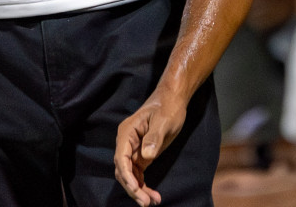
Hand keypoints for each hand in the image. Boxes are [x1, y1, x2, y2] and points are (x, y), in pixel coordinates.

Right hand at [115, 88, 188, 205]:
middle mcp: (126, 143)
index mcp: (127, 133)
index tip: (135, 189)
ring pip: (130, 175)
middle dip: (133, 188)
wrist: (173, 99)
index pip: (121, 158)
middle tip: (146, 202)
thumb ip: (154, 137)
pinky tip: (153, 195)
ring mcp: (133, 150)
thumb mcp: (164, 120)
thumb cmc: (168, 106)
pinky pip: (138, 174)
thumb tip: (146, 156)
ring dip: (138, 190)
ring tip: (152, 202)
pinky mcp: (141, 155)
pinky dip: (143, 185)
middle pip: (123, 170)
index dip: (126, 176)